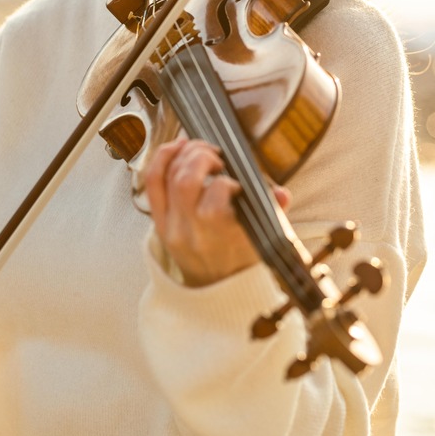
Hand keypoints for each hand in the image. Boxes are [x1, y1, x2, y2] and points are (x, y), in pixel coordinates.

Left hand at [143, 138, 289, 286]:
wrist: (216, 289)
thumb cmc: (241, 258)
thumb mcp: (262, 239)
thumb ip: (273, 213)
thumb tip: (282, 194)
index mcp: (218, 237)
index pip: (215, 199)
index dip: (228, 182)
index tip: (237, 184)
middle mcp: (189, 232)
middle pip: (185, 181)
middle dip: (202, 157)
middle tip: (217, 157)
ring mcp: (169, 226)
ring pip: (167, 177)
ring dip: (185, 154)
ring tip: (203, 150)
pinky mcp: (158, 221)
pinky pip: (152, 183)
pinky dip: (162, 158)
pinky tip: (178, 147)